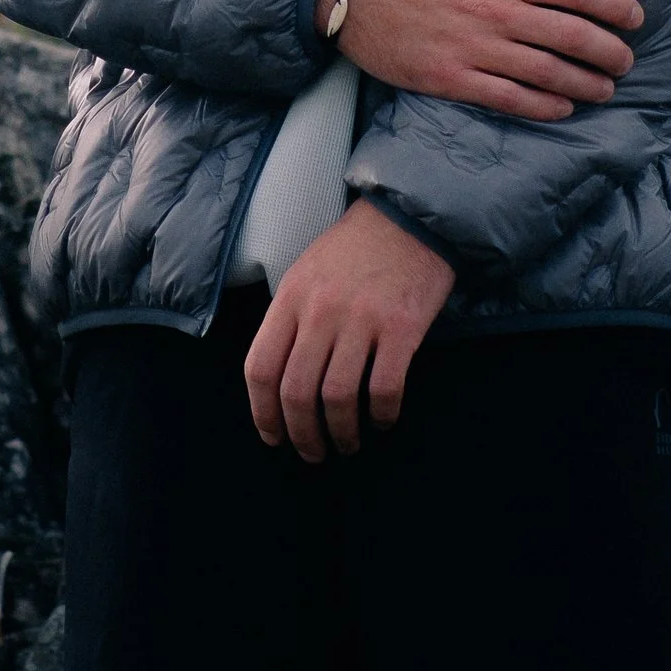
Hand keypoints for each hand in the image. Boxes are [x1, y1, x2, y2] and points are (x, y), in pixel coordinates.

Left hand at [244, 197, 455, 461]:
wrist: (410, 218)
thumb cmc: (355, 250)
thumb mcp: (306, 272)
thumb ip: (290, 319)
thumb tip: (278, 380)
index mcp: (291, 297)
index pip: (260, 368)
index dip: (262, 412)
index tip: (272, 436)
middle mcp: (321, 310)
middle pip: (296, 391)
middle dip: (301, 435)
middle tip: (312, 452)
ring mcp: (361, 319)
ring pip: (337, 397)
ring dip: (340, 432)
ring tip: (347, 443)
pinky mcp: (401, 328)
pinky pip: (384, 388)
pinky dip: (381, 415)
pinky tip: (382, 421)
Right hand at [317, 0, 641, 119]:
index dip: (614, 5)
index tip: (635, 17)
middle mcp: (494, 11)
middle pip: (570, 35)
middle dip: (608, 51)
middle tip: (626, 61)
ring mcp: (474, 48)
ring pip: (547, 72)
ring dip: (585, 83)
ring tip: (605, 89)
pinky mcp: (452, 79)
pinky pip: (509, 98)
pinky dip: (543, 106)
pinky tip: (562, 108)